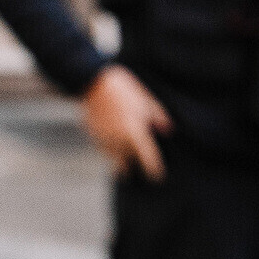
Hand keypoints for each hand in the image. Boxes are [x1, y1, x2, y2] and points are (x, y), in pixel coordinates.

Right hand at [81, 64, 172, 179]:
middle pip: (126, 164)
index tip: (157, 178)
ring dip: (119, 159)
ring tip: (124, 158)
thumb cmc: (122, 87)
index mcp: (135, 133)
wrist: (91, 80)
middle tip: (138, 167)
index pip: (148, 160)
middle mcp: (119, 141)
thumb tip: (167, 130)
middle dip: (132, 167)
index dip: (154, 171)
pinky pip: (103, 148)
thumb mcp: (145, 98)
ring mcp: (103, 139)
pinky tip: (112, 140)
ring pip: (112, 158)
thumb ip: (157, 116)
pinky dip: (109, 148)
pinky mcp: (92, 134)